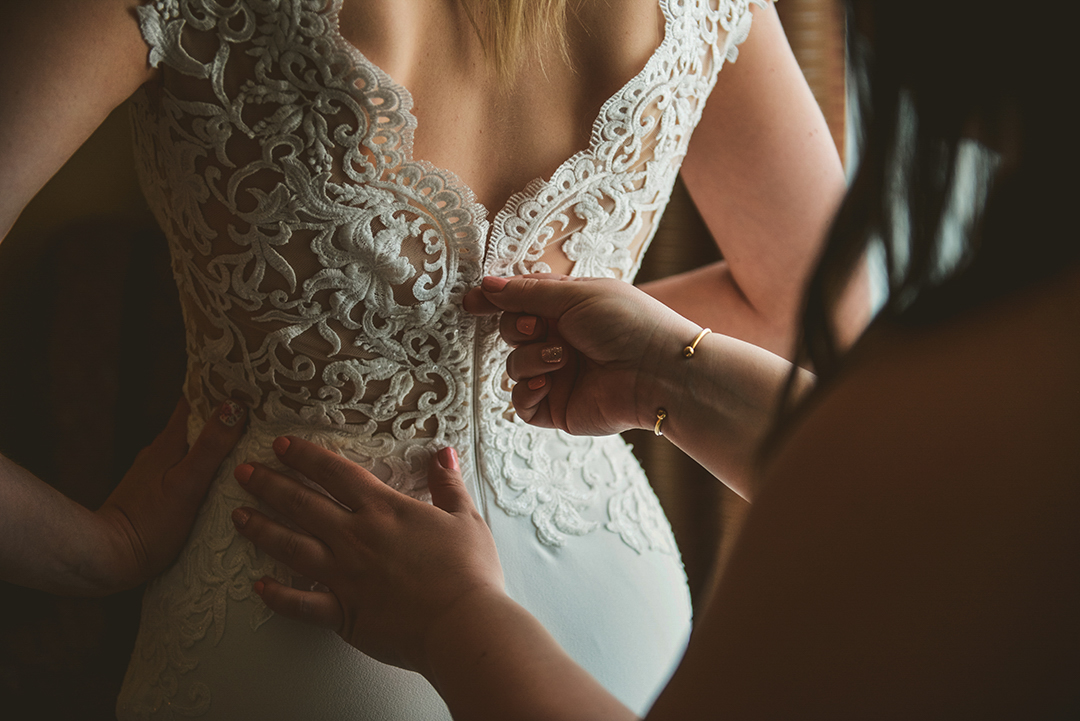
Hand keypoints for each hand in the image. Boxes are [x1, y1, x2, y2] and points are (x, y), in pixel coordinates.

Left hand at [94, 398, 246, 591]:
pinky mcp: (157, 493)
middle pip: (197, 420)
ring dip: (217, 440)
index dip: (220, 384)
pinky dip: (207, 464)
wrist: (108, 559)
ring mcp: (157, 471)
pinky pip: (187, 467)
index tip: (249, 379)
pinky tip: (223, 477)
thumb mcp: (187, 483)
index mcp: (170, 441)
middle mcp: (161, 450)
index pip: (195, 398)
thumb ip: (210, 447)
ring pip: (192, 445)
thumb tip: (235, 406)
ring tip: (251, 442)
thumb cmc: (149, 522)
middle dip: (226, 412)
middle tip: (263, 410)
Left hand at [230, 438, 504, 674]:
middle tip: (244, 472)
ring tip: (237, 515)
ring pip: (291, 546)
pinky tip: (257, 586)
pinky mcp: (343, 612)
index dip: (306, 456)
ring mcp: (344, 574)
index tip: (281, 445)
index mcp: (384, 510)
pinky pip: (300, 603)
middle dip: (270, 484)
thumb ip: (447, 484)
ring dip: (262, 528)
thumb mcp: (465, 518)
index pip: (335, 473)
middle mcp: (355, 536)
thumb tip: (443, 454)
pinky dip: (277, 596)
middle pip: (302, 503)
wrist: (463, 625)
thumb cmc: (469, 573)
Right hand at [463, 274, 701, 434]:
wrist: (657, 372)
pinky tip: (549, 384)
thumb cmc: (627, 324)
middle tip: (538, 326)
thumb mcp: (576, 294)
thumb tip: (487, 285)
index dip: (493, 301)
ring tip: (562, 359)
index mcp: (567, 308)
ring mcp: (558, 375)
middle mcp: (560, 341)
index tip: (471, 302)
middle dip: (517, 327)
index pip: (520, 301)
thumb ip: (527, 292)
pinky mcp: (557, 408)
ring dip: (530, 359)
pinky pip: (521, 403)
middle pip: (511, 331)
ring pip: (513, 366)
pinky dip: (528, 392)